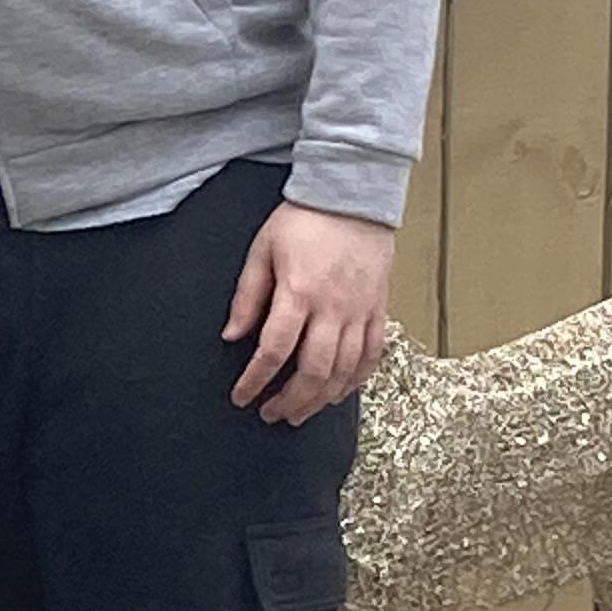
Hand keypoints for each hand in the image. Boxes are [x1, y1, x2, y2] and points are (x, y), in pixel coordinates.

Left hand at [224, 202, 395, 423]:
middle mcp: (333, 308)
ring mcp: (360, 311)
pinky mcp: (379, 309)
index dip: (255, 380)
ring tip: (300, 412)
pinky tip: (339, 393)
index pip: (274, 351)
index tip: (242, 396)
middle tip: (271, 415)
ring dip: (321, 399)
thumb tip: (232, 335)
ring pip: (344, 371)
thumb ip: (247, 296)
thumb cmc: (304, 219)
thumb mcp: (262, 250)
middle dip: (289, 401)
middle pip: (313, 371)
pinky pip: (372, 355)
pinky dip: (356, 380)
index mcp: (299, 292)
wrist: (353, 195)